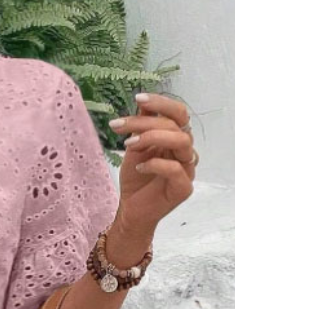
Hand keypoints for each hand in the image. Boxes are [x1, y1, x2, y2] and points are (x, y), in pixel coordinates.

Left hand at [109, 92, 196, 233]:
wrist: (131, 210)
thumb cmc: (136, 179)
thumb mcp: (134, 148)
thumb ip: (141, 127)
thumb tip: (142, 102)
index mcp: (176, 138)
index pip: (178, 113)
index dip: (161, 103)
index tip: (138, 99)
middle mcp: (185, 151)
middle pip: (177, 124)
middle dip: (146, 122)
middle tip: (120, 126)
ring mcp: (188, 169)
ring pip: (182, 142)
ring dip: (153, 138)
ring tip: (129, 145)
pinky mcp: (184, 188)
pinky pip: (175, 169)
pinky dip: (155, 164)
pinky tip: (139, 167)